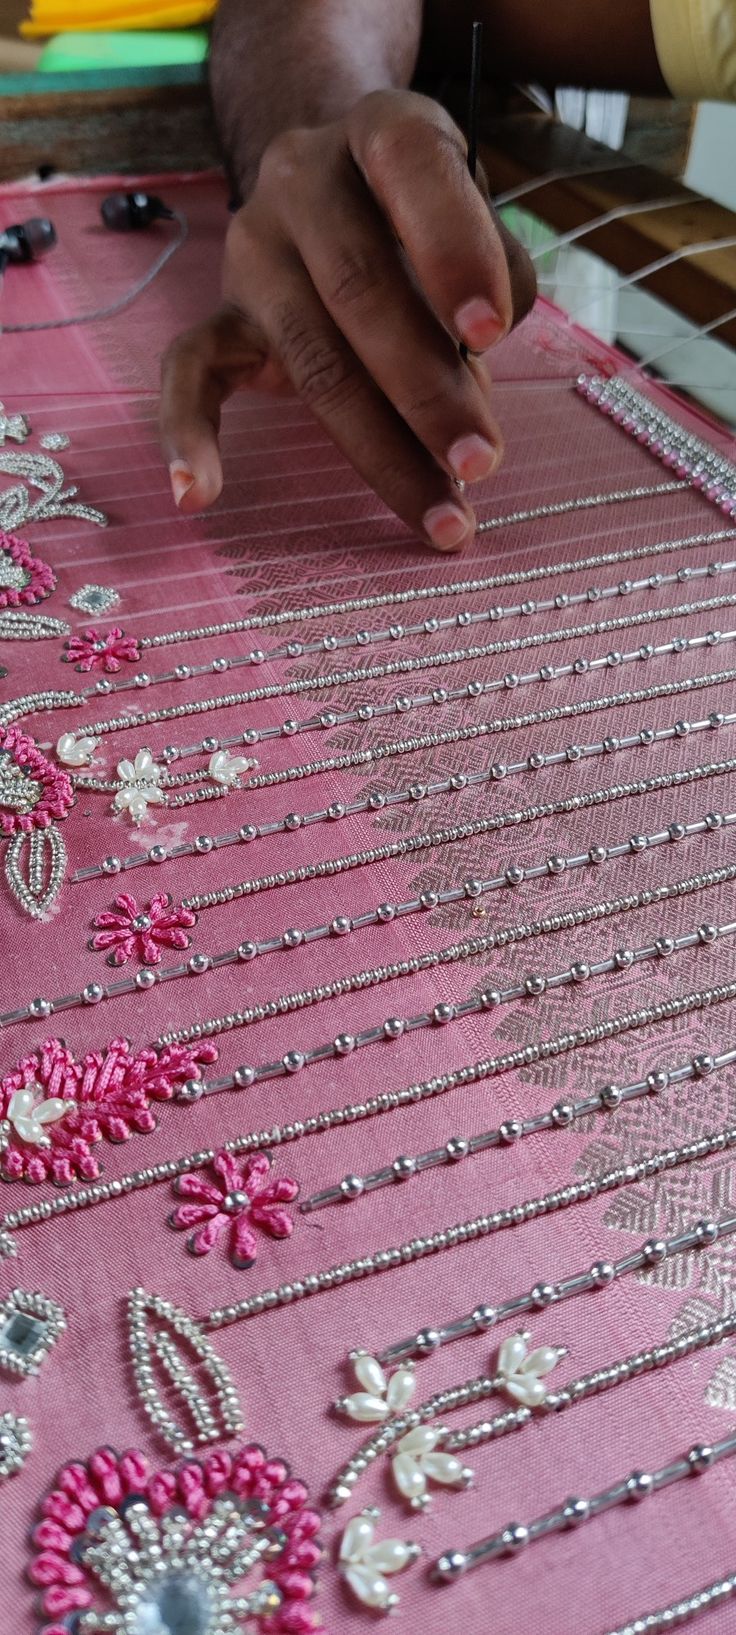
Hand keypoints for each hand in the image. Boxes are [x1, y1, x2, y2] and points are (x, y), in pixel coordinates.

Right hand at [160, 89, 536, 551]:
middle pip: (359, 291)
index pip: (413, 174)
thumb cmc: (426, 213)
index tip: (491, 333)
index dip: (453, 253)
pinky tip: (198, 495)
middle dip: (428, 391)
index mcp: (381, 130)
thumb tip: (475, 359)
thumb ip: (496, 271)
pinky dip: (188, 437)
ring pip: (310, 357)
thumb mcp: (479, 209)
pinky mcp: (223, 314)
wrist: (335, 181)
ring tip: (441, 515)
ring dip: (381, 448)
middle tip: (480, 462)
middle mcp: (303, 178)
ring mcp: (254, 249)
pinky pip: (189, 374)